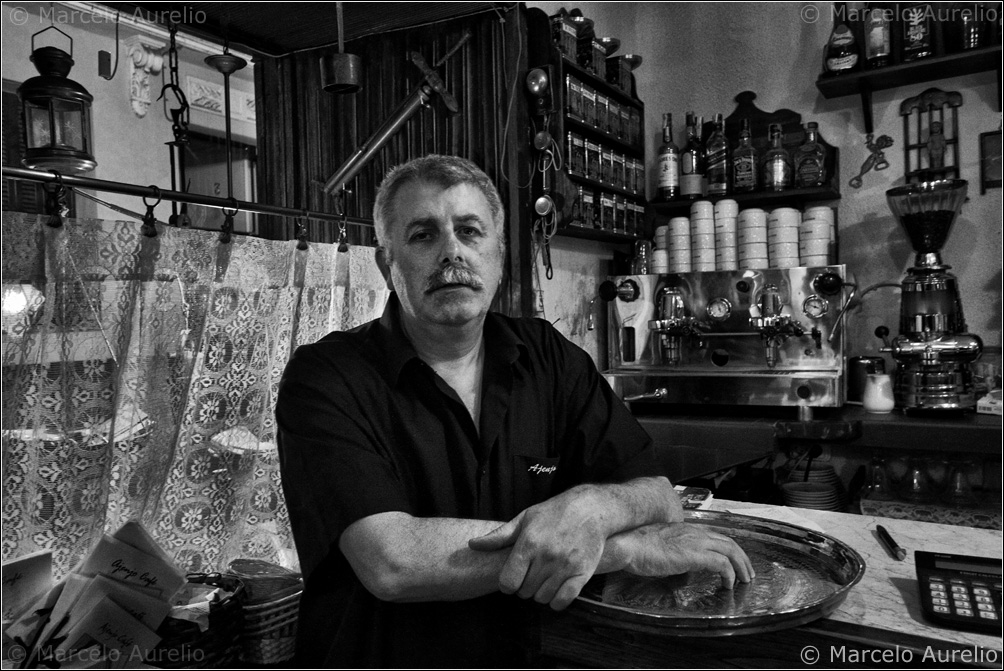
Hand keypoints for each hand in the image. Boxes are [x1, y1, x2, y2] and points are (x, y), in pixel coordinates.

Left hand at [468, 485, 609, 610]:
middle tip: (531, 574)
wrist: (591, 509)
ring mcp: (565, 567)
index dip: (507, 583)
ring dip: (540, 593)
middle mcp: (546, 557)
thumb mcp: (524, 519)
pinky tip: (556, 588)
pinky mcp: (582, 574)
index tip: (513, 577)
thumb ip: (499, 536)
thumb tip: (472, 544)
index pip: (507, 582)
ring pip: (542, 598)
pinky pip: (563, 601)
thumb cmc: (554, 513)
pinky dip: (557, 600)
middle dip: (524, 586)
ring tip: (544, 578)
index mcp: (529, 544)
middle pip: (524, 592)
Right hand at [610, 522, 754, 587]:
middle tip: (747, 573)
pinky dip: (728, 574)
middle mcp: (695, 532)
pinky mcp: (693, 555)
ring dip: (741, 566)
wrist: (628, 544)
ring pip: (729, 550)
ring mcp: (695, 542)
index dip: (730, 549)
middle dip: (742, 558)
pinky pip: (720, 564)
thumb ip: (676, 551)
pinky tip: (727, 584)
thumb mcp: (662, 544)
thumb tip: (682, 564)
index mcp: (687, 529)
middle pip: (729, 542)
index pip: (717, 537)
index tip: (735, 562)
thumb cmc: (637, 546)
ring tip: (744, 579)